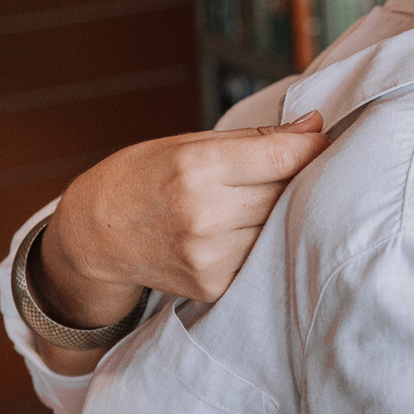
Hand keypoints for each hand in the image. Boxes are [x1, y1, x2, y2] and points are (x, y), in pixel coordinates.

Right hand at [32, 112, 329, 339]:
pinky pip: (260, 257)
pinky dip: (259, 242)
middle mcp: (204, 216)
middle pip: (287, 193)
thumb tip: (315, 126)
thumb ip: (256, 139)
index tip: (320, 141)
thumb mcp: (188, 143)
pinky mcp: (214, 287)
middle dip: (295, 178)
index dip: (312, 146)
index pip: (283, 156)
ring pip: (279, 228)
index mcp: (197, 169)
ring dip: (280, 213)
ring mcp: (210, 258)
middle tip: (287, 169)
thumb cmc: (142, 178)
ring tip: (255, 200)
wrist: (94, 236)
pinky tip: (238, 230)